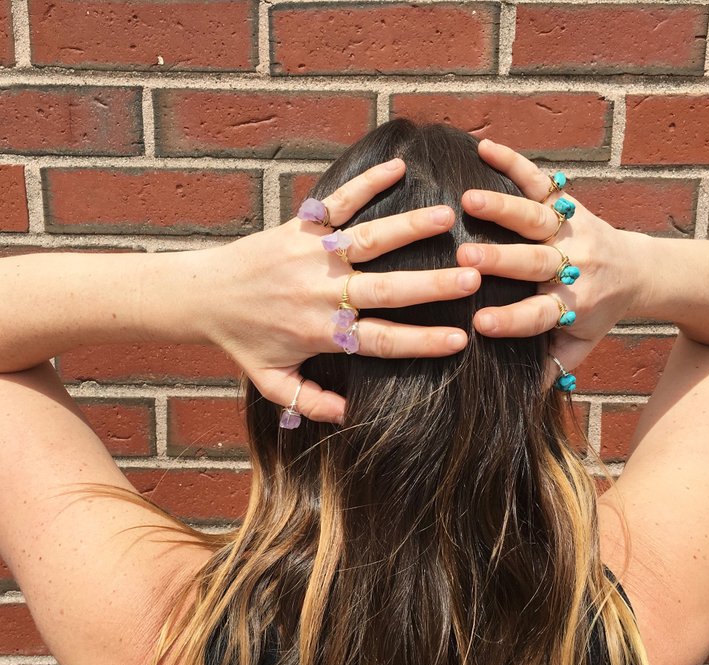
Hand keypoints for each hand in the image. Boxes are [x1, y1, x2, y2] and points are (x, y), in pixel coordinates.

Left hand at [196, 159, 480, 422]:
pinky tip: (400, 168)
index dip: (421, 342)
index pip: (381, 341)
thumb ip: (311, 403)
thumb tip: (351, 417)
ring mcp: (312, 256)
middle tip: (473, 278)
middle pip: (385, 290)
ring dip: (410, 228)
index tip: (459, 340)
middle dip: (431, 286)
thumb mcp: (272, 382)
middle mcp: (321, 294)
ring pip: (368, 241)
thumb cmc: (242, 340)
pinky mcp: (300, 227)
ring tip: (449, 218)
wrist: (199, 296)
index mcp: (321, 334)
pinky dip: (367, 184)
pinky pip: (338, 203)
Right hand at [457, 139, 641, 384]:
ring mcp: (571, 229)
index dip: (512, 320)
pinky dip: (515, 163)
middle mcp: (574, 264)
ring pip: (538, 218)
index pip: (540, 315)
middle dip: (501, 261)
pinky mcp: (568, 202)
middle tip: (465, 259)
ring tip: (467, 201)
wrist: (642, 271)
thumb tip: (518, 398)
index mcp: (573, 303)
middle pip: (536, 263)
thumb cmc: (600, 312)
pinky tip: (485, 148)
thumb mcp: (582, 346)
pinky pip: (542, 180)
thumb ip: (552, 365)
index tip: (478, 324)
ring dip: (503, 209)